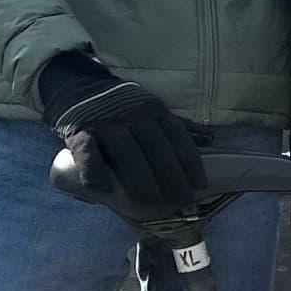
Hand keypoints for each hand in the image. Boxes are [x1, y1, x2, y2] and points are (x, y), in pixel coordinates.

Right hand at [37, 52, 205, 217]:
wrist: (79, 89)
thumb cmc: (122, 108)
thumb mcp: (152, 110)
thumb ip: (177, 126)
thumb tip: (210, 139)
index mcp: (153, 110)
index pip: (176, 136)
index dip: (190, 161)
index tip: (199, 185)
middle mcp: (132, 114)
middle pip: (156, 147)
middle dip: (172, 177)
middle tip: (181, 202)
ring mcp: (105, 123)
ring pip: (126, 152)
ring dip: (141, 179)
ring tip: (153, 202)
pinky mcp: (79, 133)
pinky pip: (88, 153)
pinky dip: (95, 170)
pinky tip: (105, 189)